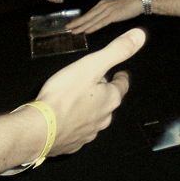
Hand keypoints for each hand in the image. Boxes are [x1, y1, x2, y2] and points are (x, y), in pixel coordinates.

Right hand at [33, 28, 143, 155]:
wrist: (39, 131)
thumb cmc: (65, 94)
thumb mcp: (92, 66)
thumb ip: (116, 51)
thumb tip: (140, 35)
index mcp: (111, 99)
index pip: (122, 85)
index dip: (120, 78)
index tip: (119, 73)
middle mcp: (104, 118)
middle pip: (108, 102)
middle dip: (103, 93)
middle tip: (93, 84)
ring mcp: (88, 134)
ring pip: (94, 118)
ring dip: (89, 109)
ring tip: (78, 101)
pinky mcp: (71, 145)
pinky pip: (77, 132)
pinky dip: (74, 125)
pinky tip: (65, 121)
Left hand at [68, 0, 142, 33]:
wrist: (139, 2)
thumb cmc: (128, 5)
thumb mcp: (114, 8)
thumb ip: (106, 13)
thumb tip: (99, 20)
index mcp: (102, 4)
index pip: (88, 13)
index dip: (79, 19)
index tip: (71, 24)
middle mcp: (102, 6)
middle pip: (87, 16)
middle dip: (77, 23)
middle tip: (67, 28)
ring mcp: (107, 11)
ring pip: (92, 20)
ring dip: (82, 26)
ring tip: (74, 31)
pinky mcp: (113, 15)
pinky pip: (101, 23)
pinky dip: (93, 27)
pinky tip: (87, 31)